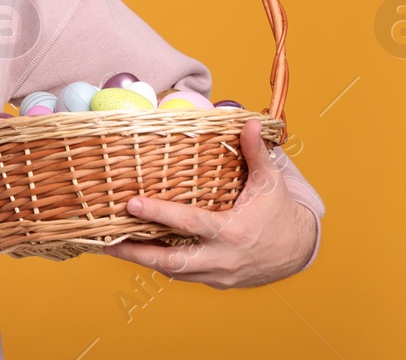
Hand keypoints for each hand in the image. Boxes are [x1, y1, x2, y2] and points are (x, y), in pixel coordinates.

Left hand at [102, 119, 317, 288]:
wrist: (299, 251)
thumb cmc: (279, 212)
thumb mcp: (269, 182)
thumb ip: (255, 153)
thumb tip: (250, 122)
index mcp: (233, 232)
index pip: (190, 223)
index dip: (159, 214)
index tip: (131, 204)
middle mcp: (223, 258)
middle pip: (172, 261)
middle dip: (137, 254)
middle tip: (106, 242)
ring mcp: (219, 275)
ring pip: (174, 273)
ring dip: (143, 261)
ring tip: (113, 247)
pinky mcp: (217, 283)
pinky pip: (184, 276)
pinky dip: (161, 265)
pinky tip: (140, 252)